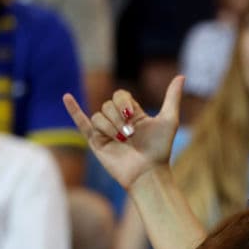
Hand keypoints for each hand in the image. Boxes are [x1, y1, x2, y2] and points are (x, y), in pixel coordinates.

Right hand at [63, 76, 183, 191]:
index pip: (120, 96)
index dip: (124, 102)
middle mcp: (118, 121)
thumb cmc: (160, 148)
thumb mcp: (169, 120)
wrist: (147, 172)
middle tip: (130, 134)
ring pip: (98, 116)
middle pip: (108, 105)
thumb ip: (172, 97)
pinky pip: (81, 123)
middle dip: (118, 118)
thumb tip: (181, 76)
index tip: (133, 114)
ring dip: (110, 127)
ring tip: (121, 141)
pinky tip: (66, 97)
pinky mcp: (95, 142)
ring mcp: (106, 131)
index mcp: (133, 114)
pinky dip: (73, 110)